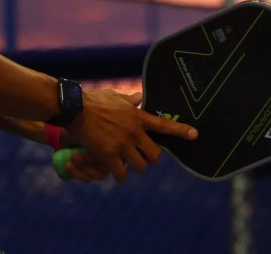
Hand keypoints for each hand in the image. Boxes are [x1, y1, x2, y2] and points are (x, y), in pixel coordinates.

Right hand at [64, 88, 198, 182]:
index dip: (180, 131)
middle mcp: (134, 132)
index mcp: (137, 116)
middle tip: (143, 158)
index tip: (195, 135)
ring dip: (135, 168)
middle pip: (155, 155)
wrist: (75, 108)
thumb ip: (130, 100)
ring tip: (127, 165)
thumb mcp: (115, 96)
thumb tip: (140, 96)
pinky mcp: (108, 155)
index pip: (164, 125)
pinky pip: (122, 174)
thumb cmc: (94, 100)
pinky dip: (120, 175)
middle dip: (151, 159)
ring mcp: (122, 144)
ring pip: (140, 167)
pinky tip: (115, 171)